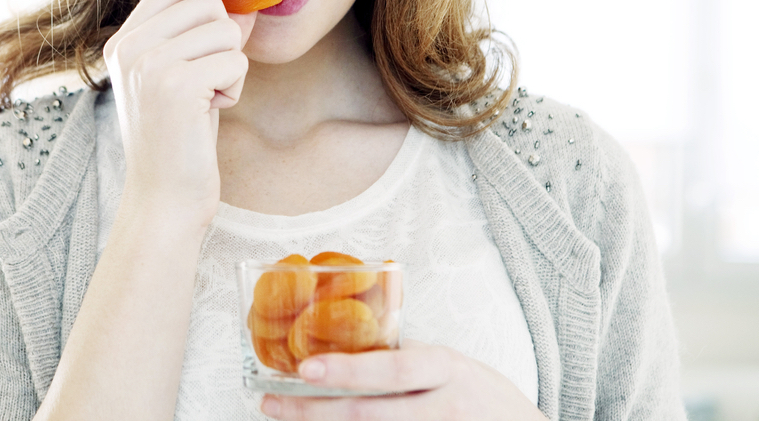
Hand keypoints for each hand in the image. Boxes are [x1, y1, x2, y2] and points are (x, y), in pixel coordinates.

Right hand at [103, 0, 256, 227]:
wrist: (165, 198)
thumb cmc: (180, 139)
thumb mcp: (187, 77)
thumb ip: (205, 36)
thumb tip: (245, 1)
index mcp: (122, 42)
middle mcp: (129, 47)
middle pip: (207, 4)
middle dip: (226, 39)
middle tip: (211, 80)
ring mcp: (149, 64)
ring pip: (226, 31)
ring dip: (231, 66)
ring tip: (208, 99)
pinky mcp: (176, 85)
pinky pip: (235, 60)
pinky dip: (235, 86)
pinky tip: (211, 111)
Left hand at [260, 340, 545, 420]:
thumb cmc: (486, 398)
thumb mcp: (455, 366)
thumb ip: (410, 360)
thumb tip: (348, 345)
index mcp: (447, 368)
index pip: (393, 370)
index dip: (348, 371)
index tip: (304, 369)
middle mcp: (445, 407)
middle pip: (371, 415)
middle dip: (315, 412)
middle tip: (272, 403)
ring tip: (286, 418)